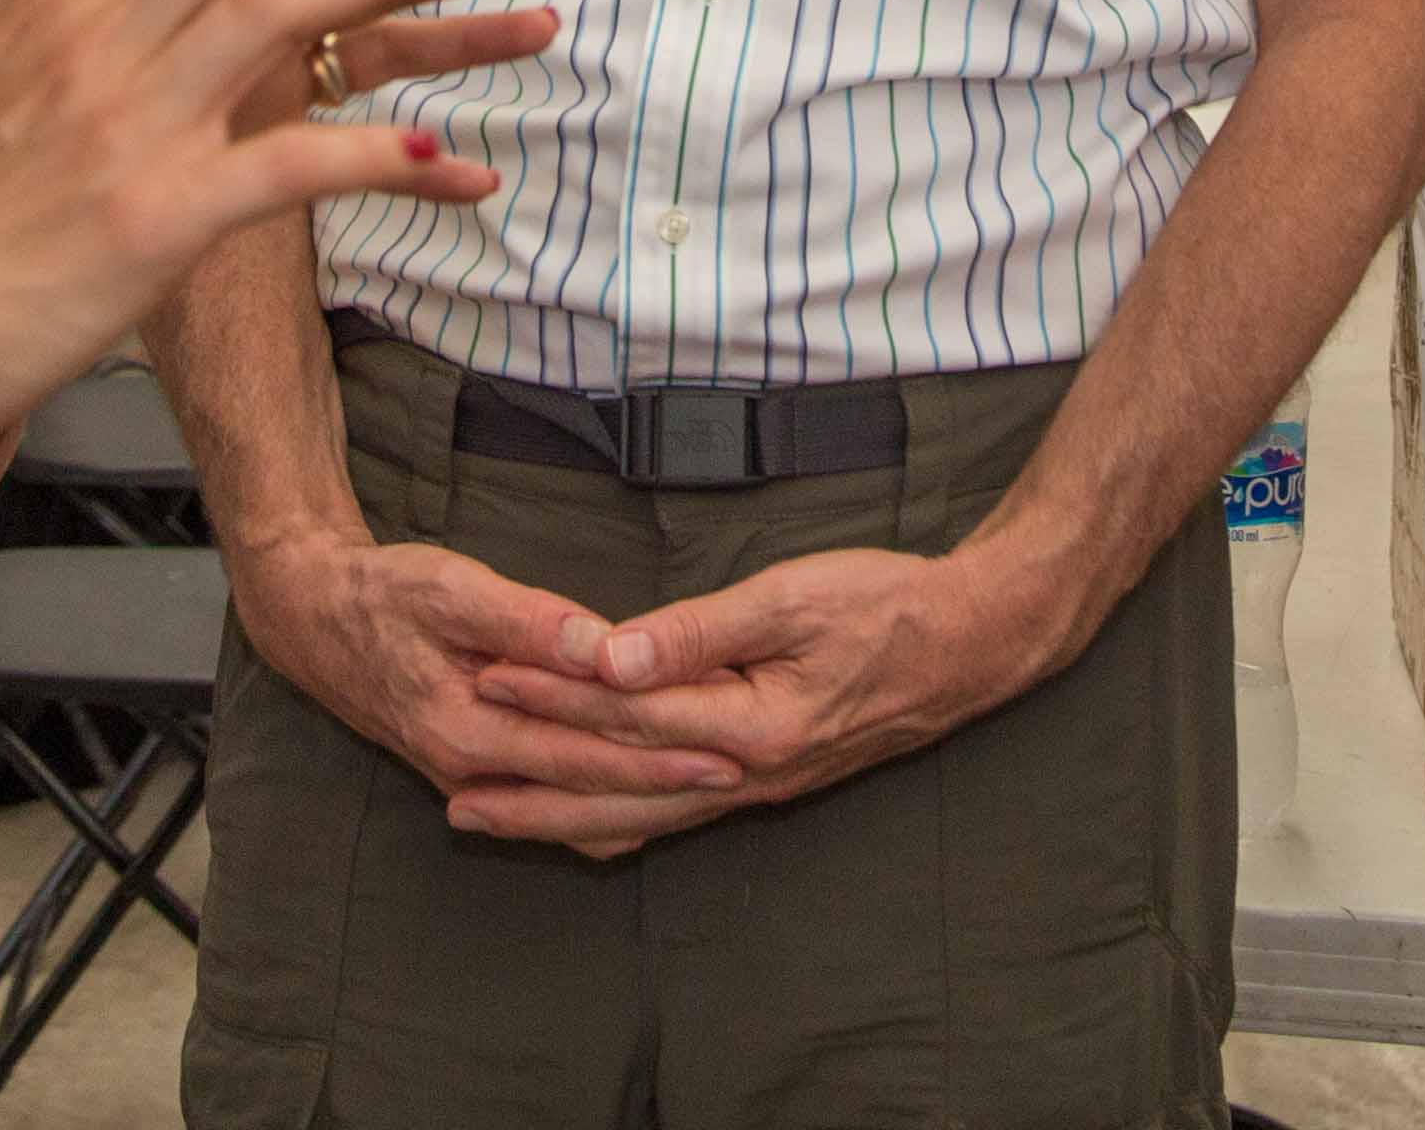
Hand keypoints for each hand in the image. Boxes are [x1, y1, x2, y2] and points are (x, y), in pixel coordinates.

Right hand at [228, 524, 738, 852]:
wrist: (311, 618)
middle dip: (665, 785)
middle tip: (742, 771)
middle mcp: (471, 771)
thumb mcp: (450, 589)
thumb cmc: (382, 593)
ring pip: (567, 811)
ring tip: (708, 785)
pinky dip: (595, 804)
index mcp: (469, 730)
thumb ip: (529, 623)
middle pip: (585, 793)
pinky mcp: (472, 768)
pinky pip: (546, 803)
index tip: (723, 749)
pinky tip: (637, 802)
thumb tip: (602, 648)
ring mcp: (470, 777)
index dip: (656, 754)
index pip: (583, 755)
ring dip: (635, 801)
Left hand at [453, 535, 1078, 854]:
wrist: (971, 643)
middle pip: (618, 790)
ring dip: (564, 816)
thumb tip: (612, 653)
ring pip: (642, 815)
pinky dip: (618, 820)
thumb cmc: (887, 606)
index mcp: (748, 729)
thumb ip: (698, 631)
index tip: (482, 673)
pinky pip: (673, 815)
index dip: (551, 691)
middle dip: (533, 790)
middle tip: (453, 796)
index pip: (625, 712)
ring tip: (494, 820)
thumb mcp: (793, 599)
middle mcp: (745, 777)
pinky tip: (586, 825)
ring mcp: (756, 787)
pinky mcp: (766, 781)